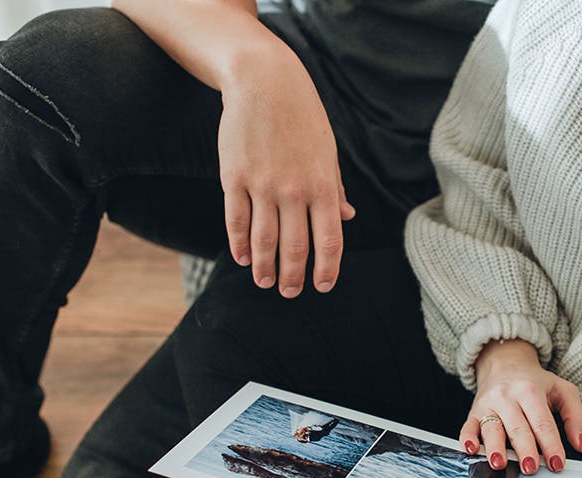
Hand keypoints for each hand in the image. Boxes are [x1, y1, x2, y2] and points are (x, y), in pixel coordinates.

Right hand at [218, 48, 355, 297]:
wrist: (265, 83)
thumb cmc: (302, 118)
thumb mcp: (328, 152)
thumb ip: (335, 188)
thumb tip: (347, 218)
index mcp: (323, 186)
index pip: (329, 240)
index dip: (327, 268)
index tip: (322, 286)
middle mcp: (295, 190)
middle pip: (295, 246)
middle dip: (293, 275)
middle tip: (290, 292)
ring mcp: (263, 185)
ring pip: (264, 239)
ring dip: (264, 266)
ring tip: (264, 282)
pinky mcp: (234, 177)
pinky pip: (237, 219)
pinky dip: (239, 243)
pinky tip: (242, 257)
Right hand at [461, 340, 581, 474]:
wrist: (505, 363)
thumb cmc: (535, 382)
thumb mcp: (563, 390)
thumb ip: (576, 416)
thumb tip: (580, 444)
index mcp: (531, 391)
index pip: (542, 422)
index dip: (551, 444)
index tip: (557, 463)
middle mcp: (508, 396)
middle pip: (517, 427)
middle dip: (524, 449)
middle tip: (531, 467)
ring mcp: (489, 404)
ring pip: (492, 428)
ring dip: (495, 447)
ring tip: (500, 464)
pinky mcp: (474, 412)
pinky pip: (468, 427)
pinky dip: (467, 439)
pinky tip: (471, 449)